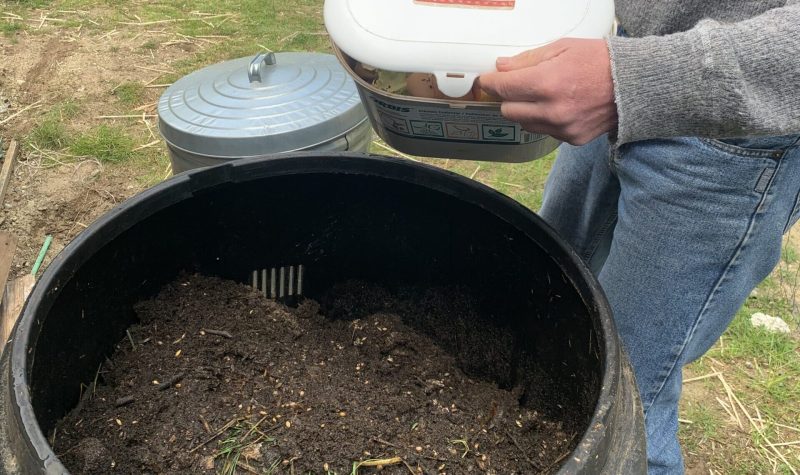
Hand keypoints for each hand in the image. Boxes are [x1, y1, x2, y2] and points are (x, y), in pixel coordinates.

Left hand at [478, 38, 616, 145]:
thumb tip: (501, 67)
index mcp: (547, 83)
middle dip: (509, 97)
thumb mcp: (562, 48)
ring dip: (526, 110)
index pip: (502, 88)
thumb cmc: (599, 61)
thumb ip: (527, 60)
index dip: (490, 83)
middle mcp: (552, 110)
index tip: (487, 80)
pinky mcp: (572, 139)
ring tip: (544, 95)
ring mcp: (562, 128)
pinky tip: (562, 106)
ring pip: (524, 124)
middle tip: (519, 86)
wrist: (634, 85)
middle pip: (507, 110)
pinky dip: (546, 120)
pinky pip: (545, 132)